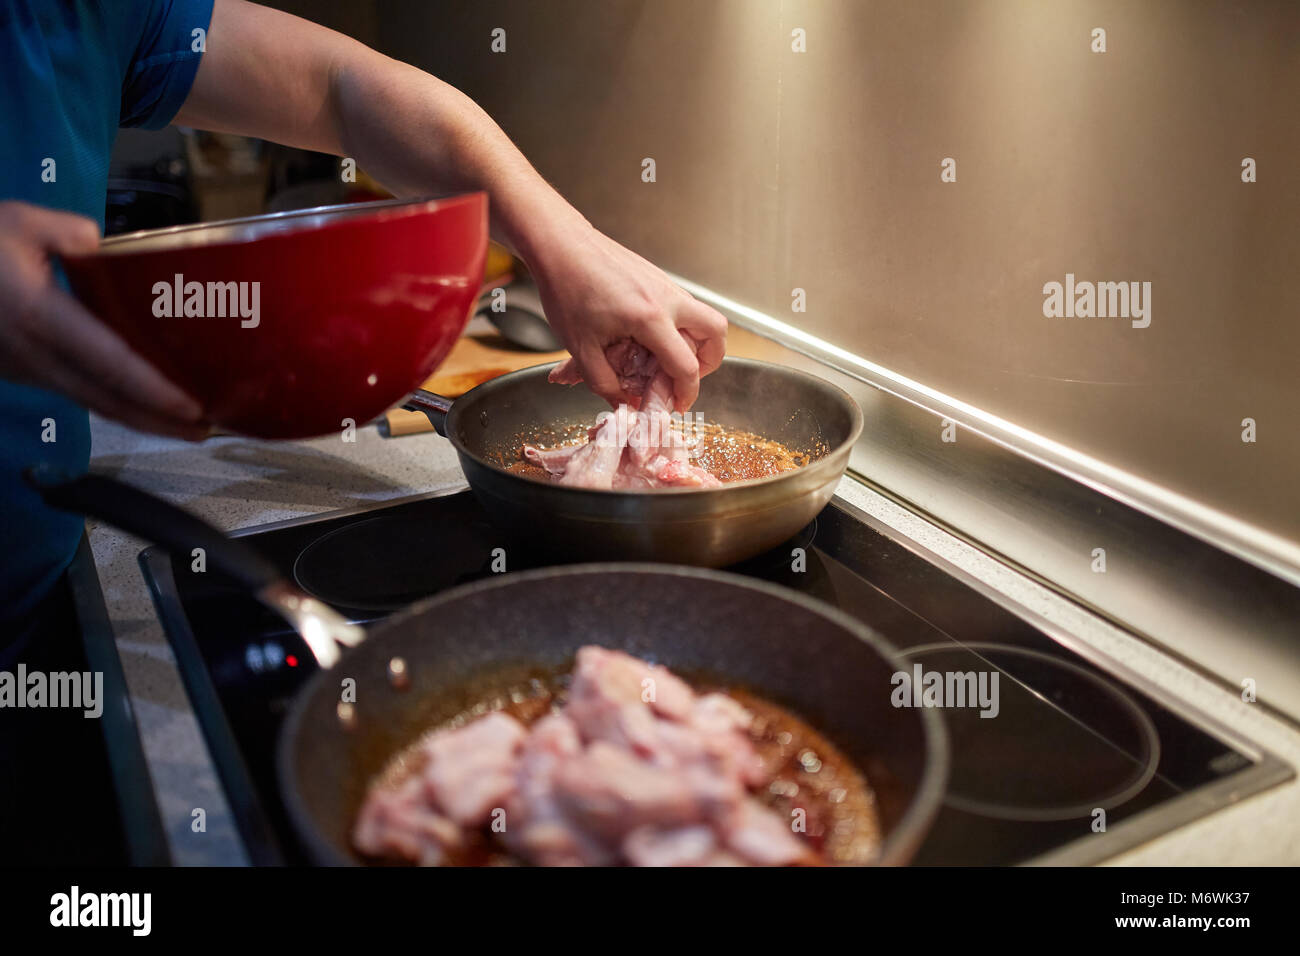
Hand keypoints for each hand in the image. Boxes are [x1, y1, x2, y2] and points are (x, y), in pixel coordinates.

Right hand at [0, 202, 207, 439]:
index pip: (110, 365)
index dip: (154, 392)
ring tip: (186, 425)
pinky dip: (112, 403)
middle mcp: (33, 355)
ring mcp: (24, 370)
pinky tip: (141, 403)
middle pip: (108, 401)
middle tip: (207, 429)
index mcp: (39, 317)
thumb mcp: (19, 222)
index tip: (191, 407)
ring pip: (91, 404)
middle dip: (160, 422)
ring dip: (140, 419)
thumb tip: (106, 248)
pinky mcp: (20, 373)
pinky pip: (75, 393)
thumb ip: (73, 234)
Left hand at [527, 221, 726, 411]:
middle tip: (687, 376)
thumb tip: (624, 402)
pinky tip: (650, 337)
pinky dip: (679, 326)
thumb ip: (604, 383)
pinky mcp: (657, 277)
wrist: (561, 246)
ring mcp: (665, 284)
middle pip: (716, 332)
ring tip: (670, 360)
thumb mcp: (580, 348)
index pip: (685, 366)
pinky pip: (683, 306)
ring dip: (696, 342)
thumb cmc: (566, 291)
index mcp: (650, 319)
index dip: (686, 393)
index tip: (677, 405)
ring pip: (703, 315)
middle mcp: (667, 298)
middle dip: (710, 361)